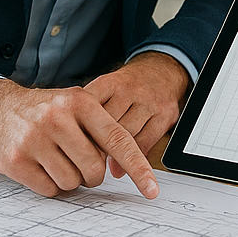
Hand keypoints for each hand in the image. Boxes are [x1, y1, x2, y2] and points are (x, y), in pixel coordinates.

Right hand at [0, 78, 158, 198]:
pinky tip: (41, 168)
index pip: (118, 141)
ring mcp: (34, 139)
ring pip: (72, 183)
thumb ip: (100, 129)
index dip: (138, 168)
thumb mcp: (74, 105)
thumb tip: (126, 166)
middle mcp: (57, 118)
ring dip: (69, 180)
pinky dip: (50, 186)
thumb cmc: (43, 111)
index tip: (152, 190)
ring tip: (56, 160)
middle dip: (92, 174)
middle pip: (95, 169)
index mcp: (80, 102)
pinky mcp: (15, 160)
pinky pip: (49, 190)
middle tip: (78, 162)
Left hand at [85, 50, 190, 177]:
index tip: (73, 145)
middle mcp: (130, 90)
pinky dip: (132, 157)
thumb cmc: (126, 87)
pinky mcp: (165, 115)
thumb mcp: (104, 90)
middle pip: (108, 124)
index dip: (79, 130)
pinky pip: (145, 142)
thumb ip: (90, 114)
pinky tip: (121, 166)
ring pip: (127, 135)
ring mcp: (149, 102)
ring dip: (113, 153)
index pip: (90, 109)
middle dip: (95, 145)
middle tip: (85, 160)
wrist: (161, 71)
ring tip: (101, 165)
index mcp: (110, 83)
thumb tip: (81, 147)